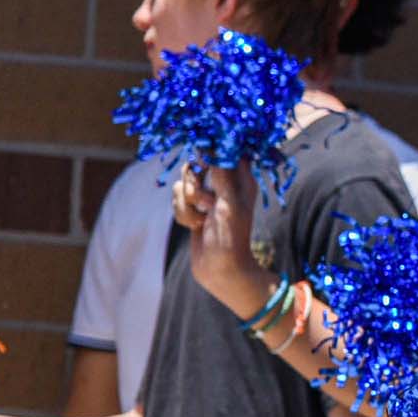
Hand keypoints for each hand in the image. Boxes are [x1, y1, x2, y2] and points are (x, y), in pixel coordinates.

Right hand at [175, 165, 270, 317]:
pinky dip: (183, 215)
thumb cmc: (230, 238)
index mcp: (241, 178)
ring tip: (202, 220)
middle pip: (194, 165)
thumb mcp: (228, 203)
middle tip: (205, 203)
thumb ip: (220, 174)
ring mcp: (207, 197)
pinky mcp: (194, 209)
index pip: (223, 150)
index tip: (203, 162)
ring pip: (182, 184)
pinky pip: (176, 201)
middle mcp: (224, 184)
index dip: (209, 151)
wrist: (220, 269)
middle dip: (193, 185)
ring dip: (187, 204)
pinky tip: (195, 227)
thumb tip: (212, 146)